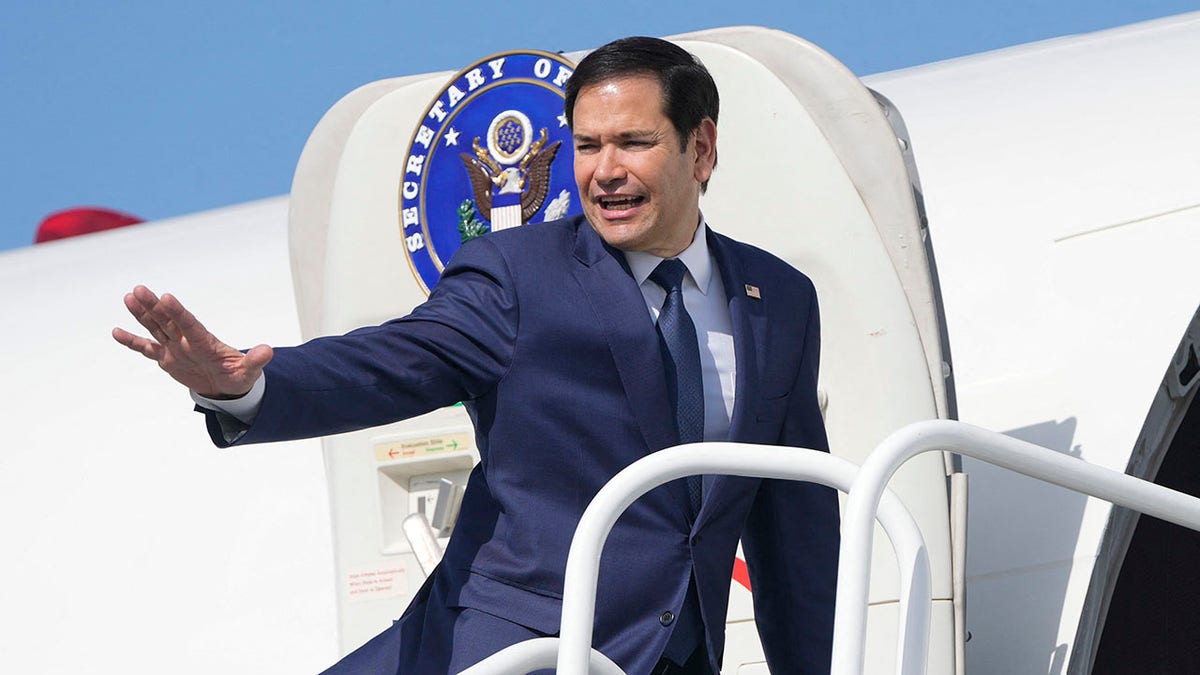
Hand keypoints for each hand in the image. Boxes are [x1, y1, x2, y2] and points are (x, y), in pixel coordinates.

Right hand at [112, 285, 272, 397]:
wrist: (227, 386)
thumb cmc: (238, 376)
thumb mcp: (248, 372)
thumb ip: (255, 361)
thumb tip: (268, 351)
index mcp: (205, 342)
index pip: (190, 324)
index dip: (178, 313)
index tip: (167, 297)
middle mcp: (187, 340)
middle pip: (168, 321)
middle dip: (154, 307)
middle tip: (139, 289)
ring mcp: (175, 348)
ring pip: (156, 328)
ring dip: (142, 315)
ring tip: (129, 298)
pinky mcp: (167, 359)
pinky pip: (147, 349)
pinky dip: (133, 342)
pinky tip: (117, 332)